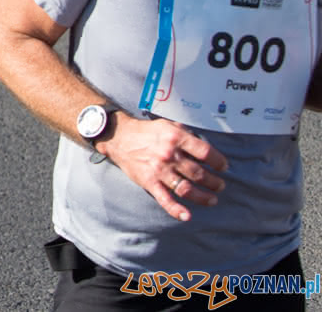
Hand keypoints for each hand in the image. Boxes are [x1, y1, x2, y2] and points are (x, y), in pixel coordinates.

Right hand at [100, 113, 227, 222]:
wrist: (119, 137)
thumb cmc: (146, 131)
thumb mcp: (169, 124)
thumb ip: (187, 135)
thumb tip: (205, 148)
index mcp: (176, 138)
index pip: (206, 153)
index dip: (219, 162)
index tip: (223, 167)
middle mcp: (169, 155)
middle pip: (199, 174)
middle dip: (214, 182)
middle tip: (220, 185)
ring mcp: (159, 170)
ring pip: (187, 189)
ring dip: (204, 197)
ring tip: (212, 199)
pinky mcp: (149, 182)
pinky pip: (165, 199)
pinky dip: (176, 210)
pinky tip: (187, 216)